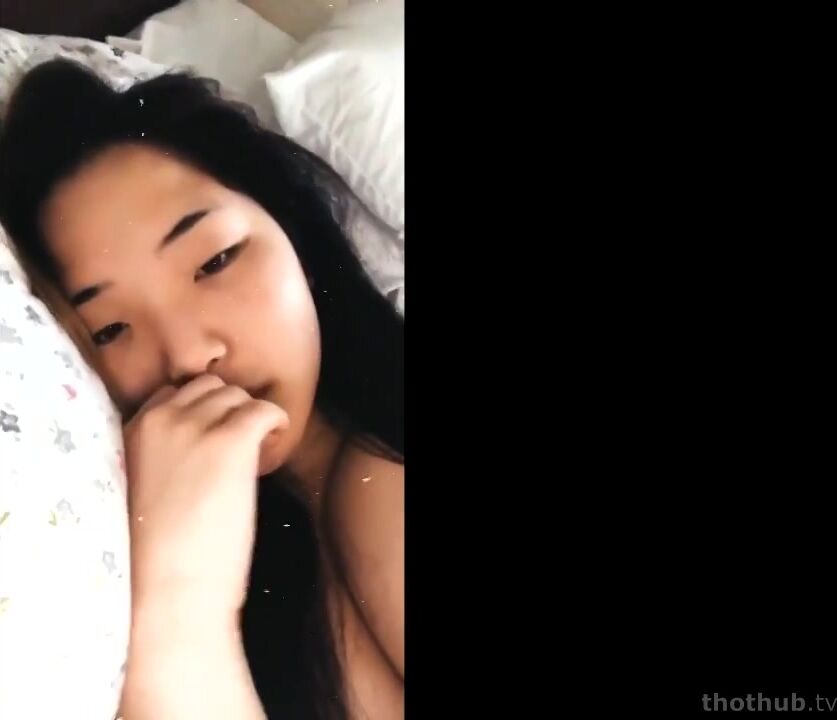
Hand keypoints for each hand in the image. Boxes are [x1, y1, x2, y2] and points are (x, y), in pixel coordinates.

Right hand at [123, 374, 288, 620]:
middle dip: (227, 412)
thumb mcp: (141, 495)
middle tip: (239, 447)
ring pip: (238, 396)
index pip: (173, 395)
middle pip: (209, 388)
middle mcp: (160, 420)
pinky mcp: (231, 441)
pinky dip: (276, 423)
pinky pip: (265, 409)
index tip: (213, 440)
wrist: (169, 591)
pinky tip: (272, 449)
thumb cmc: (156, 560)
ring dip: (250, 419)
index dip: (200, 414)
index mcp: (131, 433)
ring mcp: (196, 427)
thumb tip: (201, 454)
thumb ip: (161, 461)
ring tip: (255, 454)